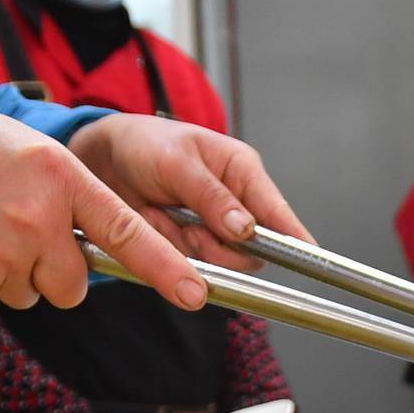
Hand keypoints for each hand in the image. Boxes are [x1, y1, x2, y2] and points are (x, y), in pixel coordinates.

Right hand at [0, 87, 207, 310]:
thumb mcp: (28, 149)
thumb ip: (70, 192)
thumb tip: (100, 242)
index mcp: (60, 177)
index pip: (127, 231)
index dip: (166, 267)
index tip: (196, 293)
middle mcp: (37, 218)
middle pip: (75, 286)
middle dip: (55, 273)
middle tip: (18, 234)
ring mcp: (1, 253)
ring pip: (32, 294)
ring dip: (12, 273)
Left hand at [66, 115, 308, 267]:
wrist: (103, 162)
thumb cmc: (145, 146)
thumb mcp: (177, 163)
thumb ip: (212, 196)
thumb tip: (247, 229)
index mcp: (242, 172)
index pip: (278, 212)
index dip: (295, 238)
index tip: (310, 257)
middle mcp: (235, 204)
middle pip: (252, 249)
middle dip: (219, 245)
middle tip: (189, 225)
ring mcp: (213, 229)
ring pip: (221, 262)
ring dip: (192, 248)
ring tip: (166, 216)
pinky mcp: (190, 247)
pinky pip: (192, 266)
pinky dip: (173, 252)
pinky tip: (159, 225)